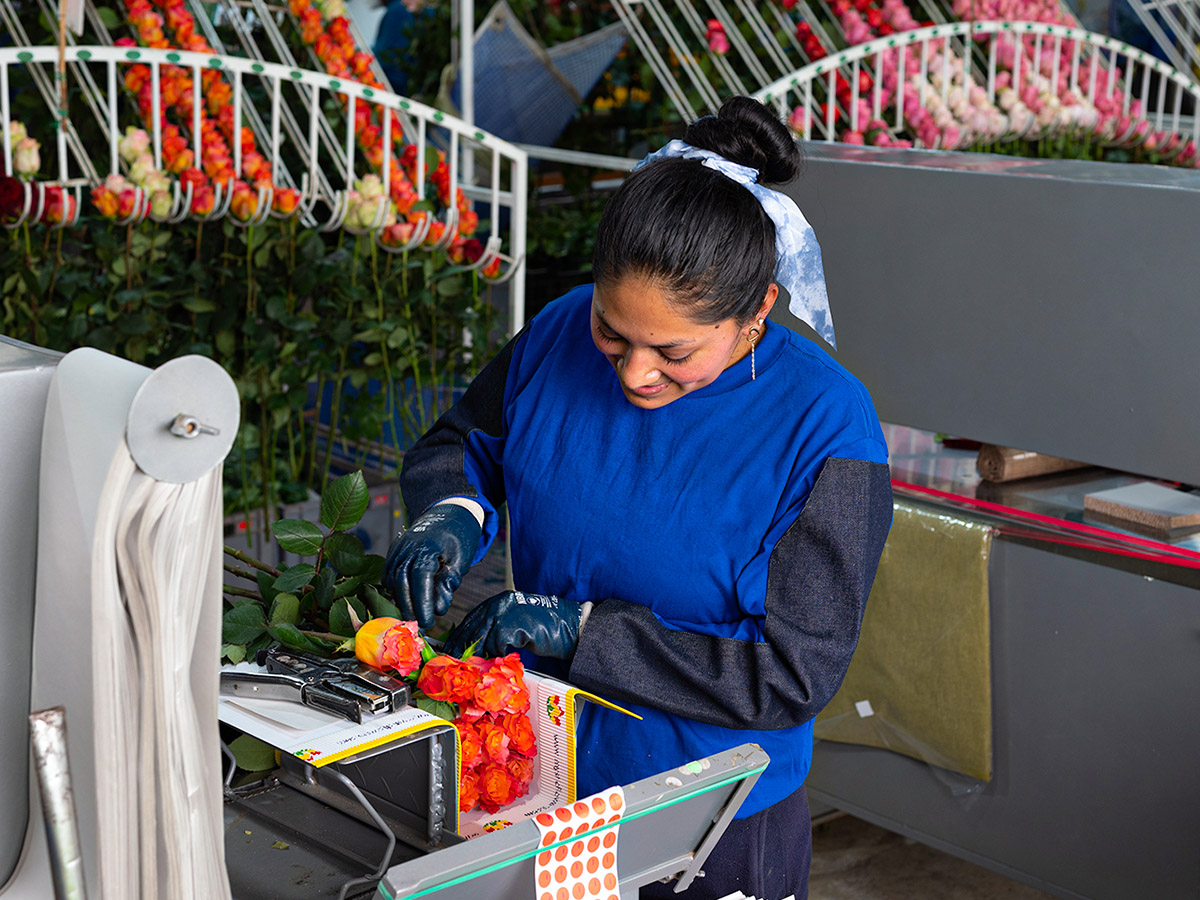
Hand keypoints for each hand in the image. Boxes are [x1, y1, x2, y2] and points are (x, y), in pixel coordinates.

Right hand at [382, 503, 480, 630]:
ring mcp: (398, 547)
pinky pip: (388, 574)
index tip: (428, 621)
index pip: (421, 578)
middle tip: (419, 625)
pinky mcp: (393, 551)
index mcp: (428, 546)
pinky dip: (394, 589)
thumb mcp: (461, 560)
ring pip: (392, 579)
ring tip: (412, 616)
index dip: (423, 602)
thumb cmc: (458, 538)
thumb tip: (439, 608)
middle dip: (409, 606)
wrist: (447, 513)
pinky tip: (404, 600)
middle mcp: (408, 546)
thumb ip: (449, 583)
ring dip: (400, 600)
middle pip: (402, 581)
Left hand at [444, 591, 582, 659]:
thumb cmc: (543, 627)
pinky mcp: (512, 626)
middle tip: (456, 664)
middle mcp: (499, 604)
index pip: (470, 619)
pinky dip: (497, 655)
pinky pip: (496, 646)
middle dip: (462, 649)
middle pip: (472, 629)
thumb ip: (496, 628)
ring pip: (481, 639)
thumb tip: (475, 647)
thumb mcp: (515, 621)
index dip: (459, 637)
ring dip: (479, 655)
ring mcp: (505, 614)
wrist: (568, 626)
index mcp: (498, 601)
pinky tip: (500, 659)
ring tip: (476, 666)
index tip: (450, 650)